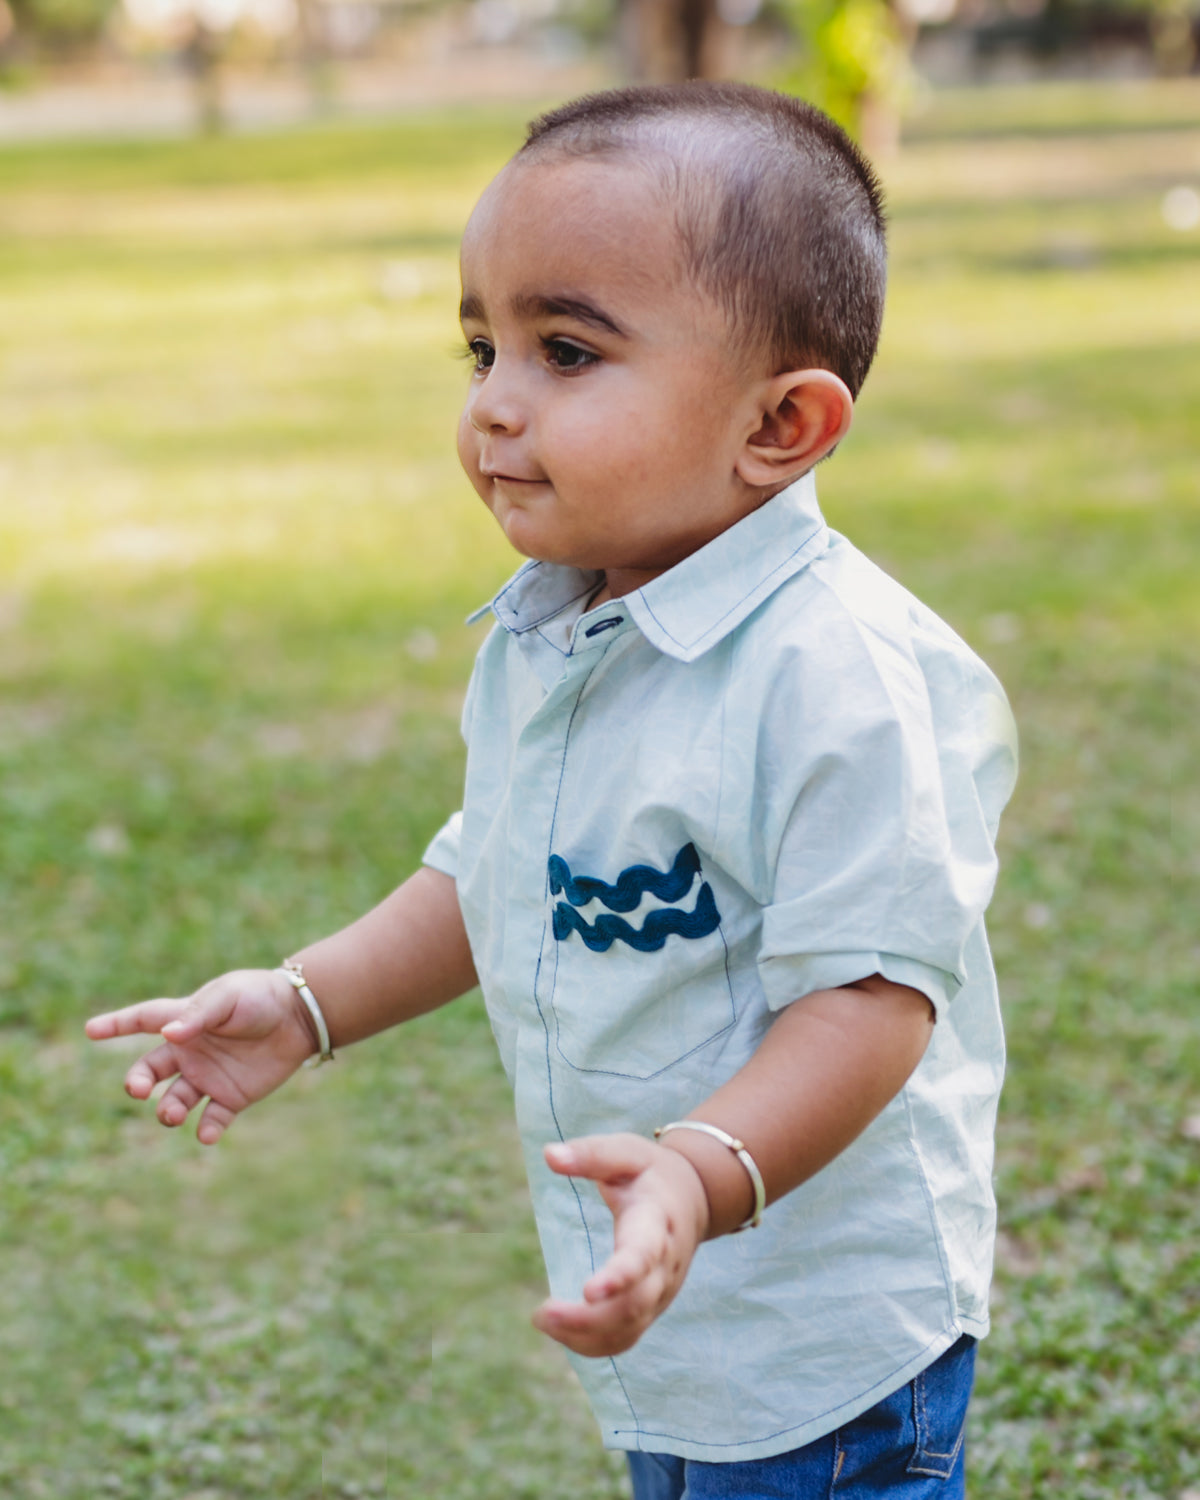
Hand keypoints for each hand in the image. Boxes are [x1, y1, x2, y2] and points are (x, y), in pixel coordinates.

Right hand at [85, 969, 318, 1143]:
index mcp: (184, 1020)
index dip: (116, 1024)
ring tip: (171, 1113)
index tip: (90, 1031)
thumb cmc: (260, 997)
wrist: (300, 1017)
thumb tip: (169, 1034)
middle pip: (150, 1070)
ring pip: (175, 1100)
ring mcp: (208, 1076)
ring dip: (168, 1110)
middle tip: (138, 1089)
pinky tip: (206, 1133)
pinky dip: (206, 1129)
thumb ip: (199, 1015)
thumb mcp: (229, 997)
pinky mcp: (232, 1097)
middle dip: (138, 1082)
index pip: (143, 1021)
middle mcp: (189, 1052)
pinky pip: (212, 1119)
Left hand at [531, 1133, 708, 1357]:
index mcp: (658, 1222)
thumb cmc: (650, 1171)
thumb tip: (549, 1155)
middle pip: (634, 1305)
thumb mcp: (626, 1152)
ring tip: (542, 1320)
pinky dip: (595, 1344)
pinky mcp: (652, 1305)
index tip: (588, 1292)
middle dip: (589, 1319)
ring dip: (585, 1336)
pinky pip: (627, 1337)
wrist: (695, 1196)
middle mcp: (665, 1265)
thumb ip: (591, 1154)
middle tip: (541, 1314)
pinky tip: (561, 1334)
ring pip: (630, 1328)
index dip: (620, 1277)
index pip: (643, 1255)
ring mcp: (661, 1291)